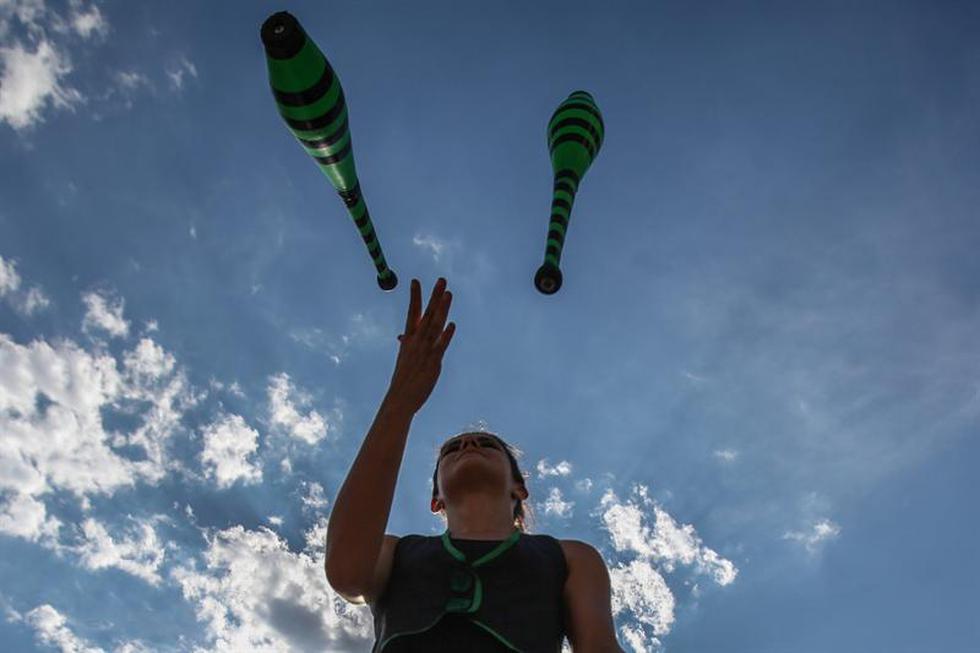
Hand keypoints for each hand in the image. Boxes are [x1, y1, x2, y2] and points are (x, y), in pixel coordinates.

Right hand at [385, 278, 455, 414]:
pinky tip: (451, 325)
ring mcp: (424, 350)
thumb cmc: (403, 379)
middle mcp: (415, 341)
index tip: (415, 281)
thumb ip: (407, 344)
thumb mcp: (404, 358)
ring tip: (448, 294)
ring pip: (435, 325)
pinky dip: (446, 335)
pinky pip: (441, 345)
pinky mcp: (433, 362)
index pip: (412, 313)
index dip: (415, 297)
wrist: (400, 398)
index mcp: (408, 339)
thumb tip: (402, 337)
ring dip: (442, 309)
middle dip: (434, 296)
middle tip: (441, 280)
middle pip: (427, 314)